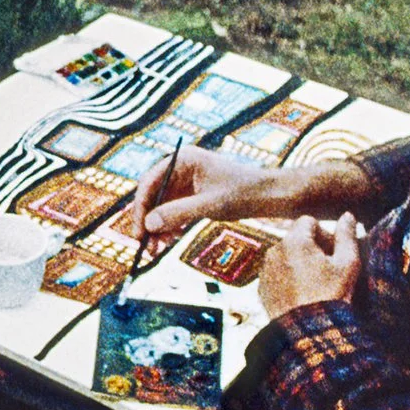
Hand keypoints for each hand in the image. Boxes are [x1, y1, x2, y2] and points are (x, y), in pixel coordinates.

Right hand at [126, 145, 275, 257]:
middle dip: (148, 221)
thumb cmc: (244, 193)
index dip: (141, 208)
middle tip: (144, 245)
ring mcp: (186, 182)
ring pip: (161, 206)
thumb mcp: (210, 205)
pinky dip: (169, 226)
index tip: (138, 231)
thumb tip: (149, 224)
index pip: (149, 182)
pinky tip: (169, 241)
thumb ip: (178, 213)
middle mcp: (180, 168)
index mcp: (183, 160)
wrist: (271, 196)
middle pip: (153, 195)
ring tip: (156, 249)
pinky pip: (173, 211)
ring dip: (157, 227)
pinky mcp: (193, 196)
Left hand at [260, 213, 362, 319]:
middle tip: (326, 270)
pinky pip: (276, 274)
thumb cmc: (331, 295)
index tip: (333, 253)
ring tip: (314, 284)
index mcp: (295, 241)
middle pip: (295, 238)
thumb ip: (347, 235)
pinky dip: (287, 278)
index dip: (324, 234)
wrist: (307, 331)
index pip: (308, 222)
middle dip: (311, 248)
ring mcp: (265, 270)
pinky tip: (301, 294)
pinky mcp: (262, 288)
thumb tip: (347, 215)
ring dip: (299, 263)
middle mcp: (274, 251)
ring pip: (285, 256)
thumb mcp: (347, 263)